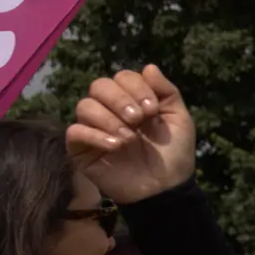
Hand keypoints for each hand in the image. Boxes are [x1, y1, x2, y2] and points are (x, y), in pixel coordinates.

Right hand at [67, 65, 197, 200]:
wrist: (165, 188)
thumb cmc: (173, 154)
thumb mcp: (179, 120)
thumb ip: (166, 92)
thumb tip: (149, 67)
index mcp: (132, 100)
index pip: (122, 77)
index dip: (136, 88)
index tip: (153, 111)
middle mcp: (109, 109)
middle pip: (99, 85)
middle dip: (121, 100)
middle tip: (139, 120)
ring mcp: (93, 128)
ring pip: (85, 106)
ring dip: (109, 119)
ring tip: (129, 138)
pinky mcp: (80, 148)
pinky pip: (75, 132)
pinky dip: (95, 135)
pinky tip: (116, 146)